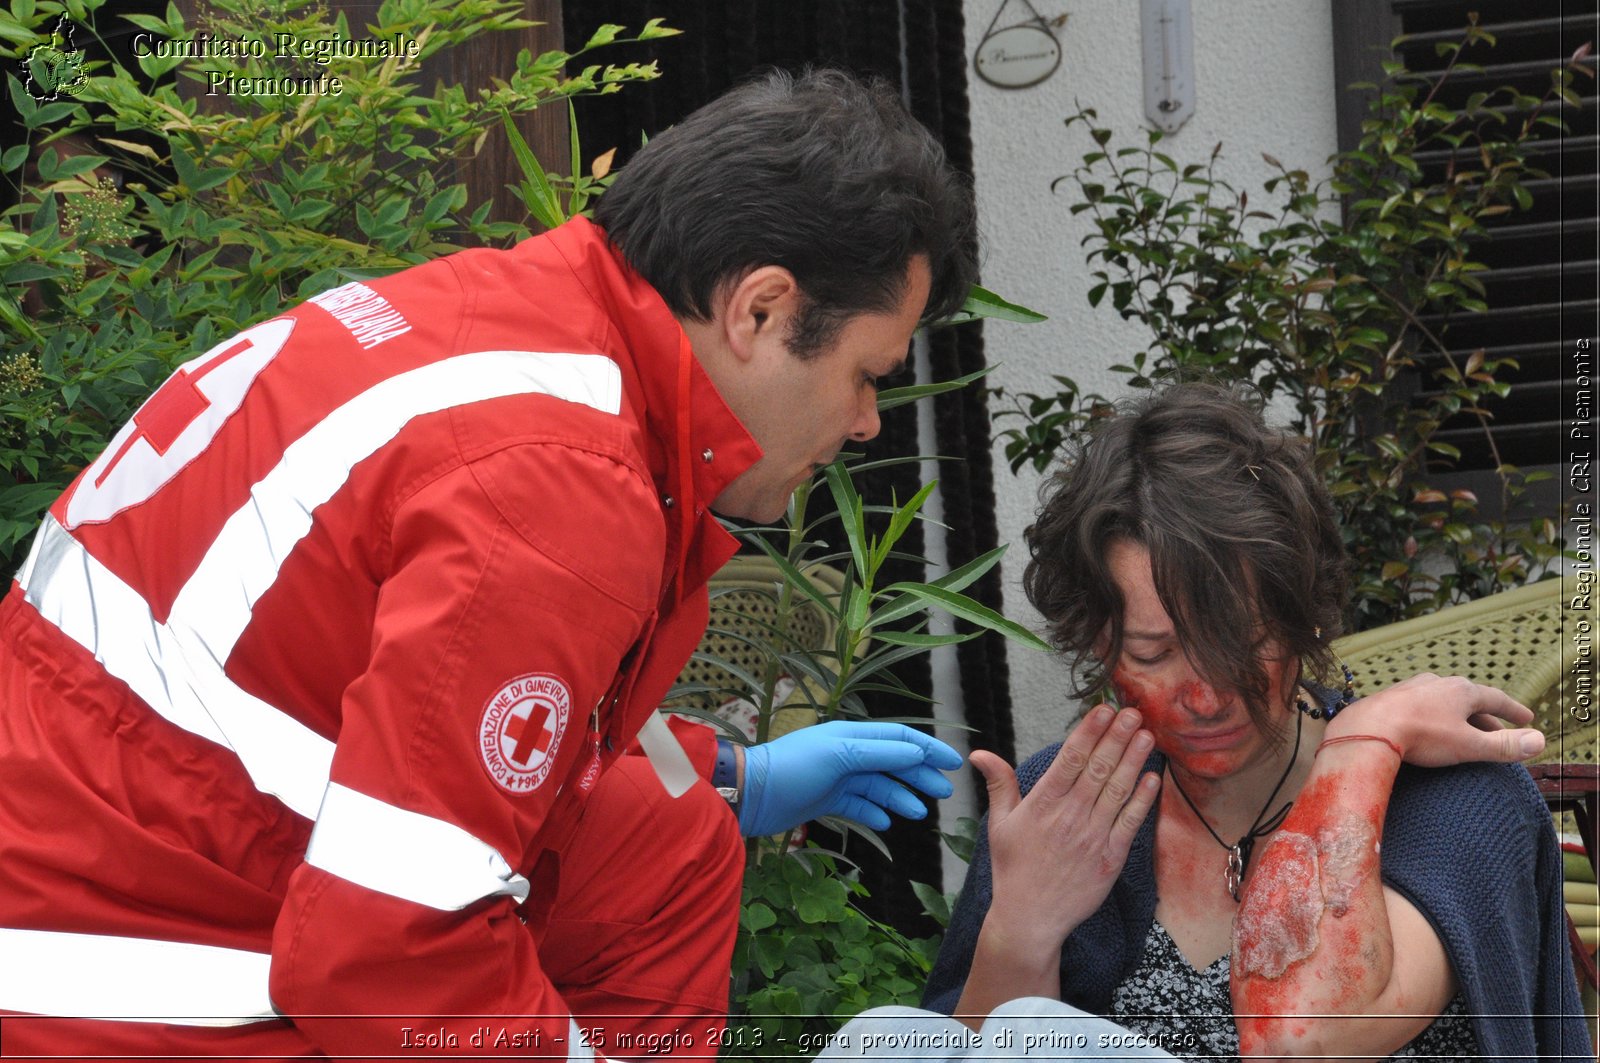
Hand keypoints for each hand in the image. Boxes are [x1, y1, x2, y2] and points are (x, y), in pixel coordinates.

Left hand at [738, 720, 961, 836]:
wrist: (750, 795)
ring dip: (899, 798)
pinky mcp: (825, 800)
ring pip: (878, 787)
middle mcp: (847, 753)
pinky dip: (872, 813)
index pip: (900, 737)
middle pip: (893, 763)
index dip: (928, 748)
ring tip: (917, 814)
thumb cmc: (792, 768)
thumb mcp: (839, 755)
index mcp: (852, 735)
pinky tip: (884, 823)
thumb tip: (916, 750)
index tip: (953, 763)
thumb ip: (879, 753)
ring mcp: (837, 777)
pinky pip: (857, 806)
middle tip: (942, 794)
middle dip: (919, 776)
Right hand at [973, 705, 1160, 944]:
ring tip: (1147, 736)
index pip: (1070, 759)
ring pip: (1118, 790)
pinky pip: (1130, 822)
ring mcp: (1093, 836)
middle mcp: (1070, 816)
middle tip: (1134, 712)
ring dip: (1134, 760)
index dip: (1089, 732)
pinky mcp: (1110, 858)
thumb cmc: (1013, 870)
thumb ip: (999, 785)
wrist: (1030, 918)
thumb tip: (980, 754)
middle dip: (1117, 737)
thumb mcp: (999, 824)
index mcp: (1042, 804)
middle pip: (1098, 768)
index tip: (1103, 710)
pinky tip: (1151, 778)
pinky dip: (1142, 799)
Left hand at [1327, 672, 1543, 766]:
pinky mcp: (1391, 698)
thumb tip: (1540, 741)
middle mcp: (1438, 683)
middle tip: (1498, 733)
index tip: (1527, 719)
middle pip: (1470, 700)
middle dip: (1486, 717)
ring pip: (1443, 700)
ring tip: (1463, 728)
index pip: (1496, 699)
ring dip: (1457, 715)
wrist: (1368, 729)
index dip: (1513, 711)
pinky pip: (1420, 705)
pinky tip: (1427, 723)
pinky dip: (1432, 715)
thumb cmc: (1421, 736)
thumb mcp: (1468, 745)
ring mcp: (1412, 688)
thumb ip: (1503, 745)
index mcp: (1462, 691)